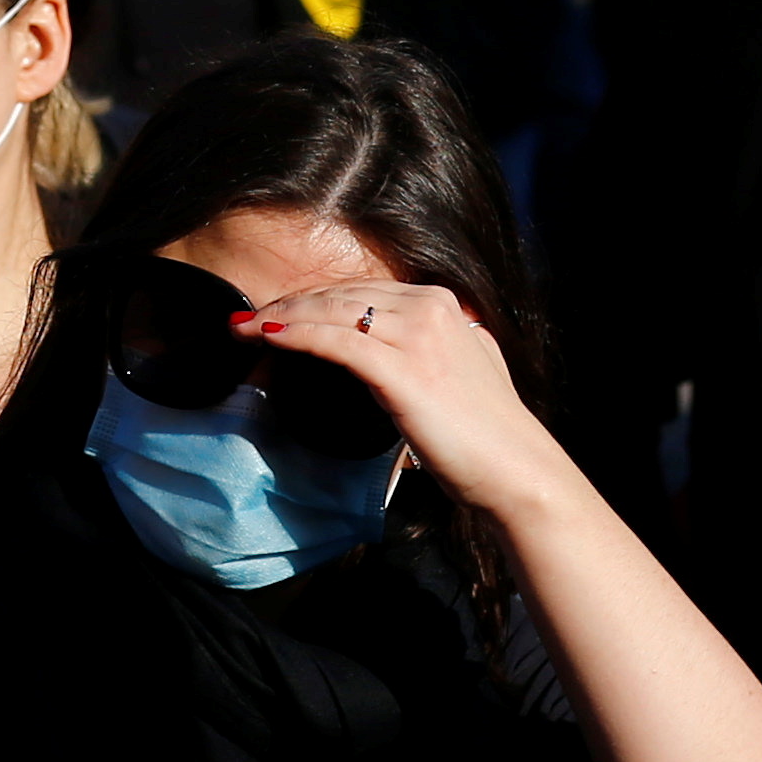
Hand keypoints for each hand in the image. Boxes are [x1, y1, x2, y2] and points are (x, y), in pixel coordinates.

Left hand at [235, 279, 572, 521]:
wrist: (517, 471)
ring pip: (334, 311)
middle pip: (341, 294)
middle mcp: (431, 309)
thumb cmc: (486, 438)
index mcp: (443, 304)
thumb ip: (430, 352)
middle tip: (246, 319)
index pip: (361, 290)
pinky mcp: (405, 371)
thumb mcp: (461, 373)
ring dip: (281, 316)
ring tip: (243, 328)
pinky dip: (298, 335)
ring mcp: (419, 336)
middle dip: (288, 303)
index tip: (277, 313)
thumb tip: (395, 358)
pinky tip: (268, 338)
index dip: (313, 299)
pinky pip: (338, 341)